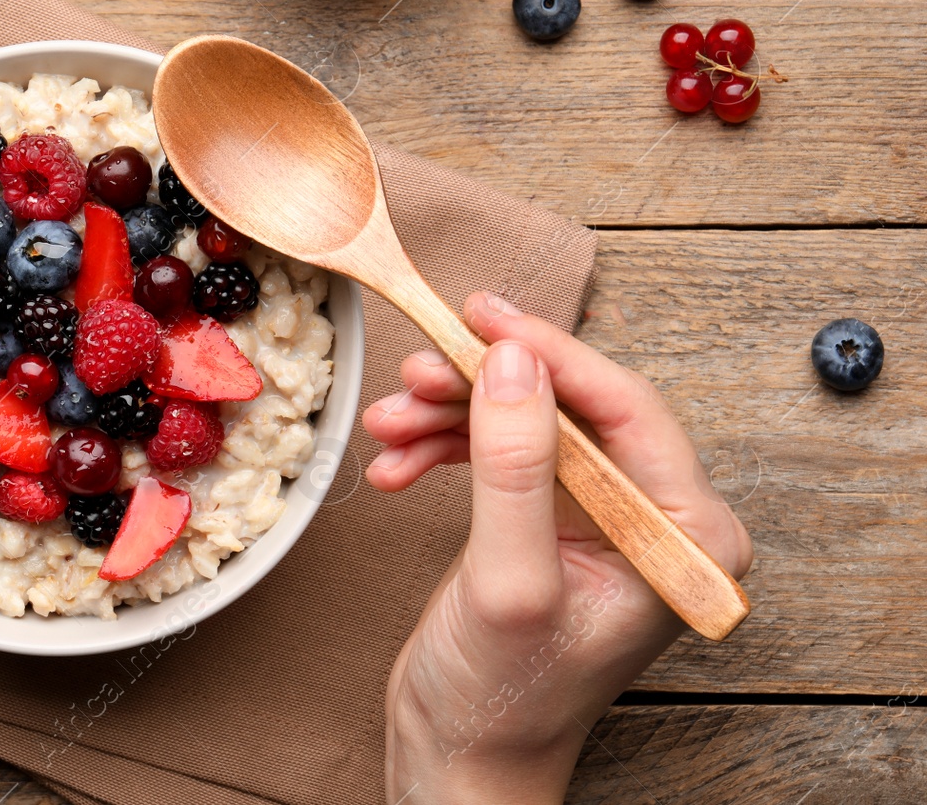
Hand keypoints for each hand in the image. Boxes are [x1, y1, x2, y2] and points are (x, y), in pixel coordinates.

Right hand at [363, 291, 752, 803]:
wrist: (462, 758)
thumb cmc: (505, 700)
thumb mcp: (510, 581)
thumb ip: (515, 468)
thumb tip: (515, 359)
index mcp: (685, 536)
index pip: (625, 409)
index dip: (550, 352)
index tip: (481, 315)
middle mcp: (654, 519)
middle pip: (568, 407)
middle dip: (481, 389)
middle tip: (416, 371)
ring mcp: (601, 520)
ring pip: (525, 423)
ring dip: (449, 418)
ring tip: (387, 424)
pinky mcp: (550, 523)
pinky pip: (499, 456)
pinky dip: (443, 451)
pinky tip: (398, 465)